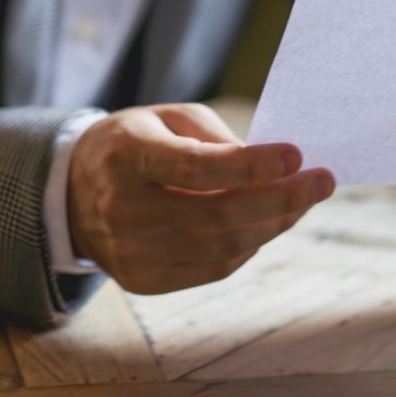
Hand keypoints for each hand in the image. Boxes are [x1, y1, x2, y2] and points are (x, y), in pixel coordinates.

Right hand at [66, 103, 334, 292]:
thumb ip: (217, 137)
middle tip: (322, 182)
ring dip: (272, 225)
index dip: (252, 166)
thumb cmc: (133, 144)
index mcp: (126, 157)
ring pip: (222, 248)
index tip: (297, 156)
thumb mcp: (167, 117)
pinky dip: (249, 246)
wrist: (73, 192)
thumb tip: (273, 168)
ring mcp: (130, 251)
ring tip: (300, 202)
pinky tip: (267, 223)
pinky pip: (213, 268)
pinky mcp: (141, 279)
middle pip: (218, 215)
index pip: (195, 167)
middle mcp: (122, 208)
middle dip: (281, 200)